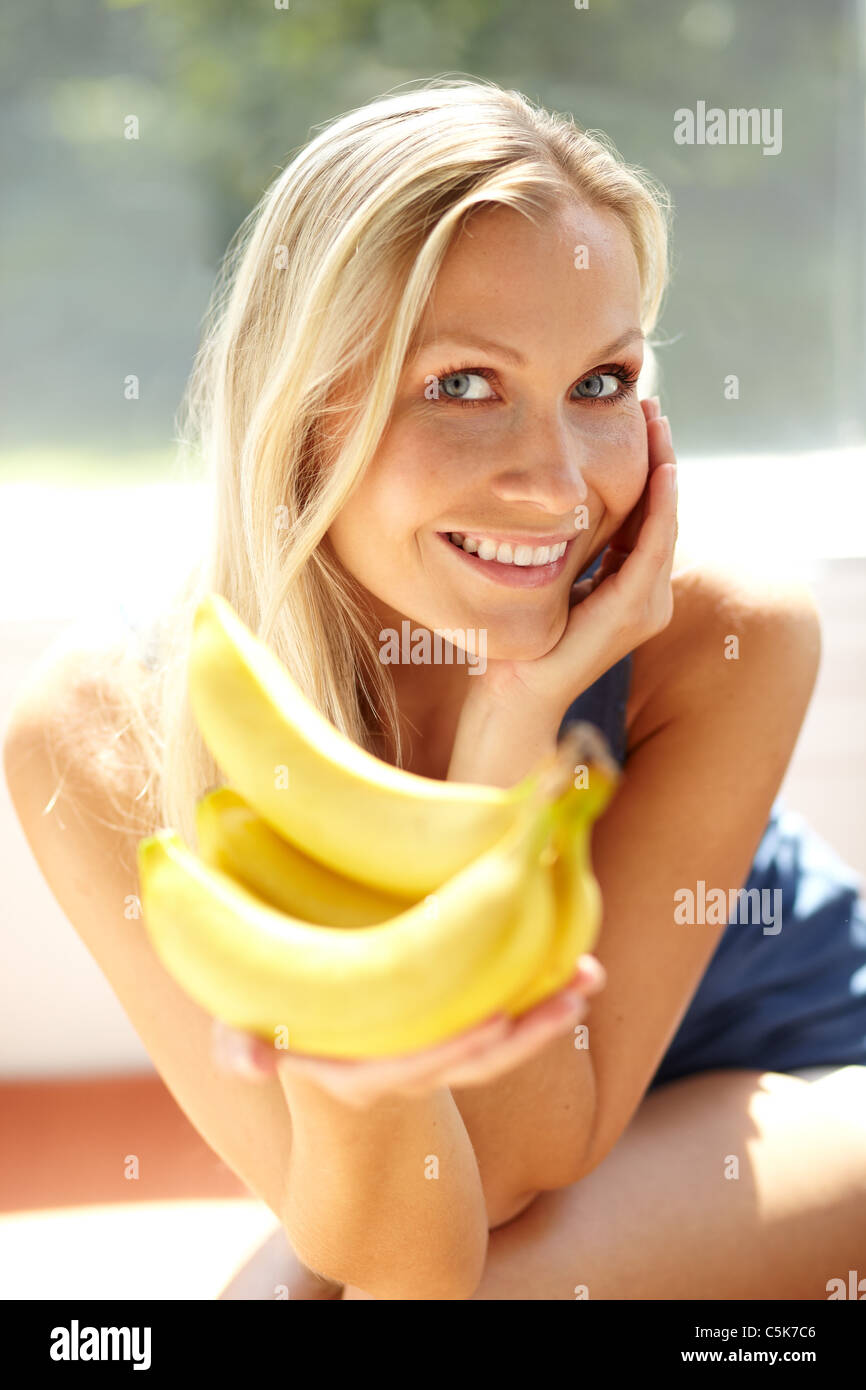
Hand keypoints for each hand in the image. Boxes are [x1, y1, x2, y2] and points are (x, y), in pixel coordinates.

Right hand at [212, 954, 604, 1108]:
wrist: (315, 1067)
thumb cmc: (277, 1033)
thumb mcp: (249, 1042)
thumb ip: (241, 1048)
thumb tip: (245, 1062)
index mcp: (360, 1074)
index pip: (414, 1066)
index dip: (455, 1047)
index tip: (499, 1021)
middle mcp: (405, 1074)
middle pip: (477, 1060)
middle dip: (529, 1032)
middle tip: (572, 995)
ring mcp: (434, 1058)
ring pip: (502, 1047)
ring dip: (549, 1013)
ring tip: (591, 974)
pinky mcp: (454, 1034)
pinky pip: (506, 1028)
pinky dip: (542, 1002)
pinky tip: (577, 965)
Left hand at [459, 397, 677, 726]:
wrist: (514, 693)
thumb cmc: (522, 639)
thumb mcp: (549, 576)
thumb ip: (567, 545)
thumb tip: (557, 498)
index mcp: (629, 584)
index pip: (647, 514)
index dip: (648, 465)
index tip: (640, 418)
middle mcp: (649, 595)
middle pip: (663, 511)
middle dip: (661, 457)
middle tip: (654, 406)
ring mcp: (647, 607)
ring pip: (665, 523)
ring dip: (665, 471)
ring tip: (658, 426)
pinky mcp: (633, 613)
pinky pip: (654, 549)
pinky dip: (660, 510)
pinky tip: (661, 473)